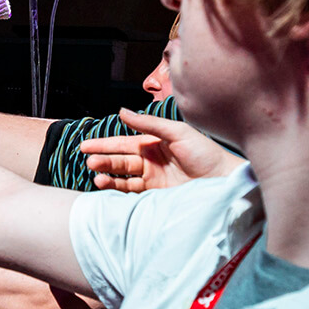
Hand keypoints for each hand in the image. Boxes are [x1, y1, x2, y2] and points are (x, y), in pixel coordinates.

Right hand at [80, 108, 242, 191]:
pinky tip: (108, 186)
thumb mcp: (176, 132)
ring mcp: (153, 180)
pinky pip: (132, 192)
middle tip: (90, 161)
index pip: (123, 143)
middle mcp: (151, 161)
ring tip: (96, 176)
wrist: (223, 180)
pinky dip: (119, 190)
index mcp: (155, 143)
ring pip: (123, 177)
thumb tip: (122, 112)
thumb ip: (148, 124)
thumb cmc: (206, 152)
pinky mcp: (156, 196)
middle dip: (104, 160)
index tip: (85, 146)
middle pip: (121, 160)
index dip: (104, 144)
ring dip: (108, 176)